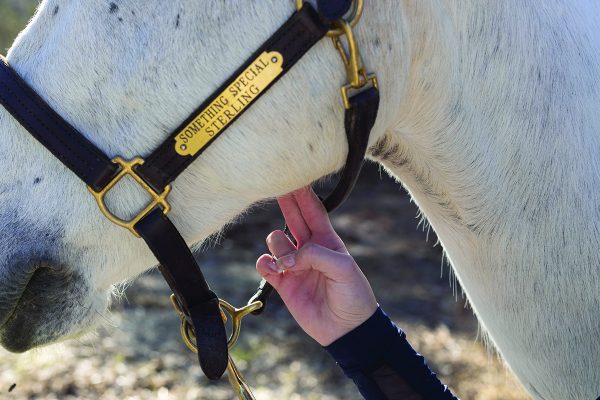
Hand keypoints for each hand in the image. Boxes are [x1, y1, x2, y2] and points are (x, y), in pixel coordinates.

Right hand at [256, 187, 377, 345]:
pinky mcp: (284, 284)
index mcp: (327, 241)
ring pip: (276, 242)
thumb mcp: (343, 268)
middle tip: (274, 183)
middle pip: (292, 218)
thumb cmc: (353, 295)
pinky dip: (265, 263)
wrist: (347, 329)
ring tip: (289, 262)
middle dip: (284, 202)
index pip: (313, 211)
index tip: (294, 176)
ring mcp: (295, 265)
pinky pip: (266, 266)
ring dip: (279, 246)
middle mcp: (309, 249)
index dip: (304, 194)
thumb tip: (288, 258)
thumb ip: (316, 255)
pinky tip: (273, 267)